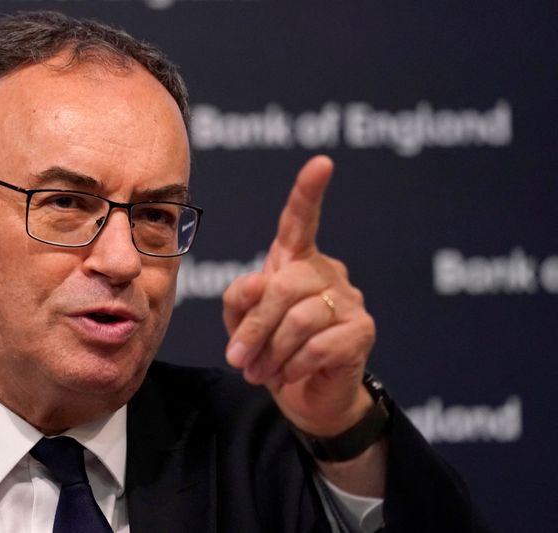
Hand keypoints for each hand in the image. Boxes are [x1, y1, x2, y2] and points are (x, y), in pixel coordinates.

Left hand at [223, 156, 375, 436]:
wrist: (305, 397)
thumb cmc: (271, 351)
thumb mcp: (242, 323)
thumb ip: (240, 298)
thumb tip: (258, 285)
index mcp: (295, 262)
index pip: (300, 222)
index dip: (308, 193)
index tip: (321, 164)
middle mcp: (326, 273)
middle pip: (284, 286)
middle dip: (255, 326)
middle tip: (238, 358)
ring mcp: (349, 299)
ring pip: (300, 318)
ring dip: (271, 352)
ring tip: (259, 372)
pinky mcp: (362, 330)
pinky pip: (319, 345)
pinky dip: (294, 365)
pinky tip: (288, 375)